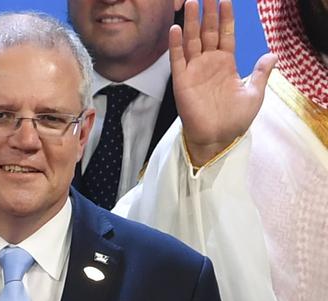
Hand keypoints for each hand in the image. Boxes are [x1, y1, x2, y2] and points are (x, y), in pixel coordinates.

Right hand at [171, 0, 276, 166]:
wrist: (218, 138)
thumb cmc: (235, 119)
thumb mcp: (254, 93)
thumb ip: (261, 72)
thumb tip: (272, 54)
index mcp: (226, 64)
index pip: (225, 34)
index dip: (226, 17)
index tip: (226, 0)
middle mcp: (209, 64)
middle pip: (207, 32)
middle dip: (207, 13)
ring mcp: (194, 71)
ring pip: (191, 41)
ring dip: (190, 22)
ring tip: (190, 3)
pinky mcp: (182, 82)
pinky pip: (177, 60)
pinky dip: (176, 45)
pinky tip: (175, 29)